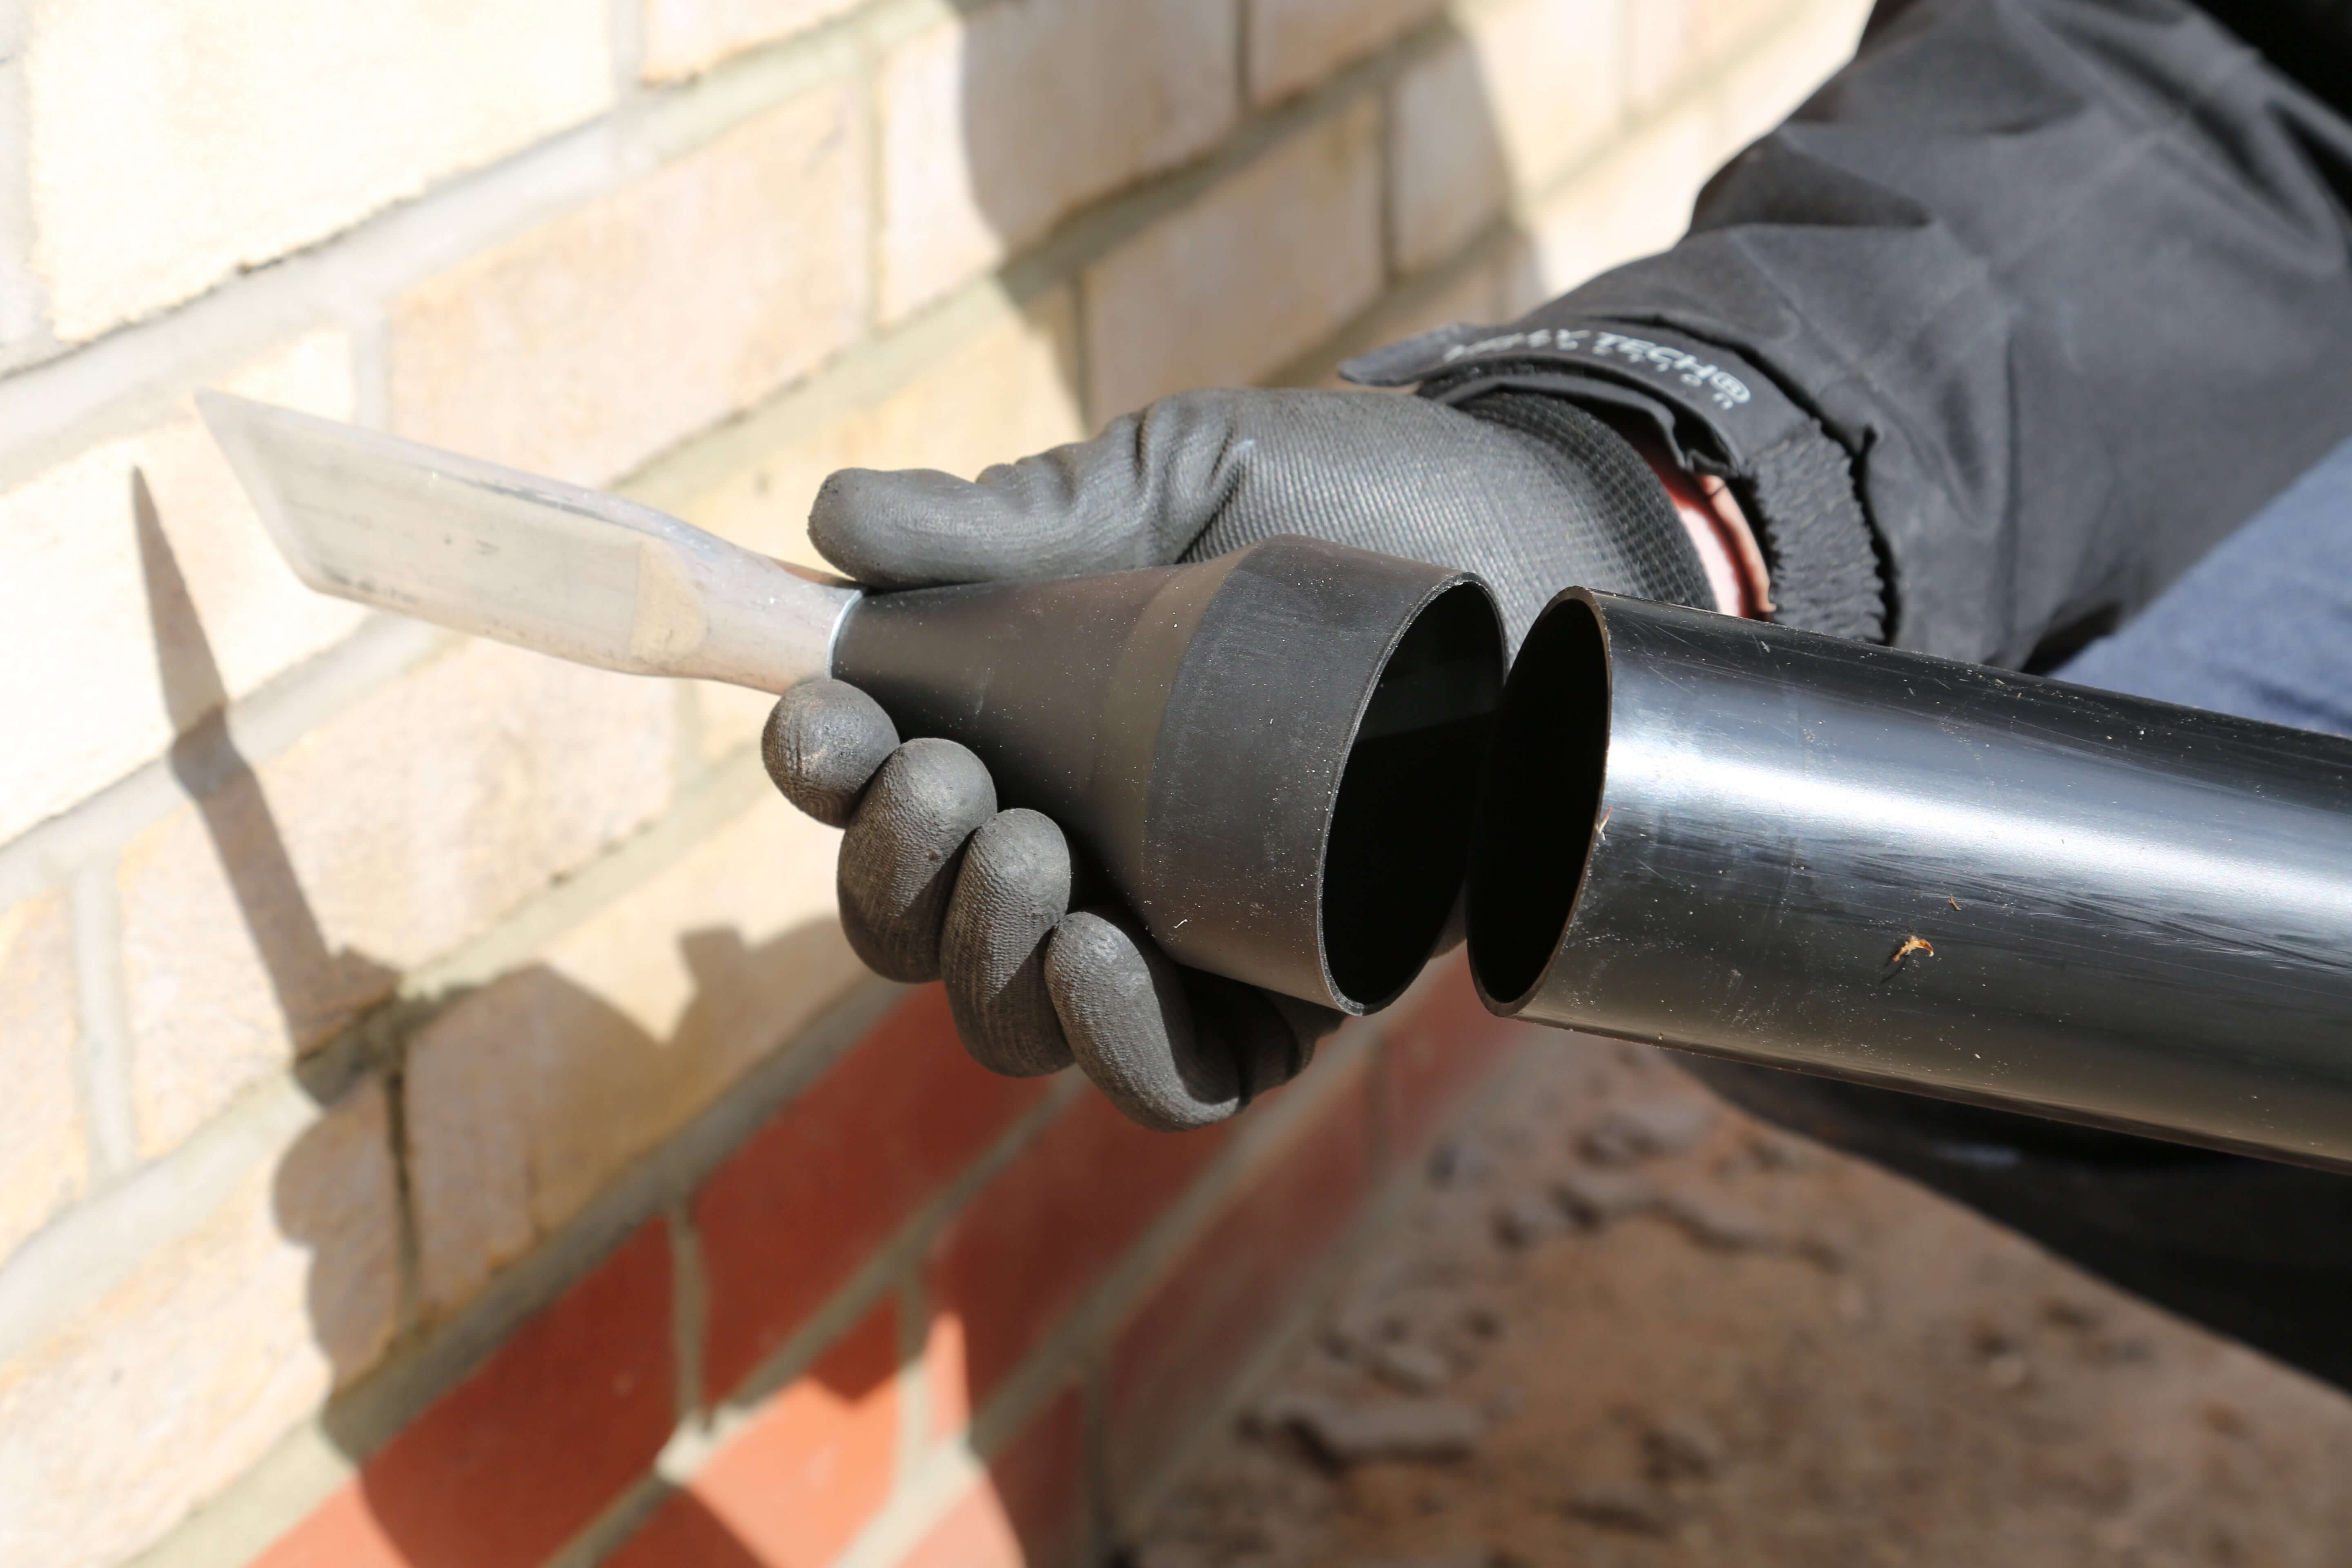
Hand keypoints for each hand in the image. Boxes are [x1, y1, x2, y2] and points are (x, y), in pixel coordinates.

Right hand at [765, 387, 1710, 1128]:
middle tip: (955, 783)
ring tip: (1030, 857)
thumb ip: (1023, 510)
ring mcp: (1183, 929)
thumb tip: (835, 517)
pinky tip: (1095, 962)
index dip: (828, 771)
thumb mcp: (1182, 482)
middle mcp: (1087, 843)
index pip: (884, 788)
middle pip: (923, 929)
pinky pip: (1181, 1073)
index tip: (825, 719)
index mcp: (1032, 725)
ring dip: (987, 961)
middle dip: (899, 875)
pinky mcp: (1292, 987)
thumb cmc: (1358, 499)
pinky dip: (1117, 1042)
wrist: (1542, 546)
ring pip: (1022, 1016)